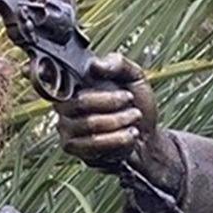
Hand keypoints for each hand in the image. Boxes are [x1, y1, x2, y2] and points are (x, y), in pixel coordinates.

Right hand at [53, 54, 173, 178]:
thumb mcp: (135, 77)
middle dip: (113, 103)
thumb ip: (117, 64)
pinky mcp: (73, 148)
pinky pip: (92, 145)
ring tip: (134, 119)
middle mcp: (65, 106)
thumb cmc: (138, 106)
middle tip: (131, 102)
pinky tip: (129, 136)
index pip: (66, 80)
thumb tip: (94, 65)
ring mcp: (66, 128)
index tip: (122, 93)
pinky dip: (117, 140)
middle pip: (81, 102)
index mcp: (76, 85)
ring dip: (118, 122)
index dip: (82, 84)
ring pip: (89, 124)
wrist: (147, 137)